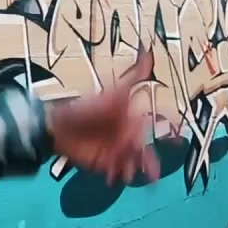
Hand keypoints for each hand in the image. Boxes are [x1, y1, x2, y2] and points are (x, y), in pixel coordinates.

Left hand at [47, 49, 161, 185]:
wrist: (58, 123)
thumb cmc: (88, 107)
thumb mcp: (113, 91)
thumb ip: (133, 75)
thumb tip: (148, 49)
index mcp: (130, 120)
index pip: (147, 130)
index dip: (156, 136)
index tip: (169, 142)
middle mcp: (125, 136)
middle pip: (142, 151)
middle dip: (146, 160)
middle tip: (148, 168)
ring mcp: (114, 150)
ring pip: (130, 162)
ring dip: (131, 169)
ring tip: (127, 174)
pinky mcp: (102, 161)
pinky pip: (114, 171)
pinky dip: (115, 175)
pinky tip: (112, 178)